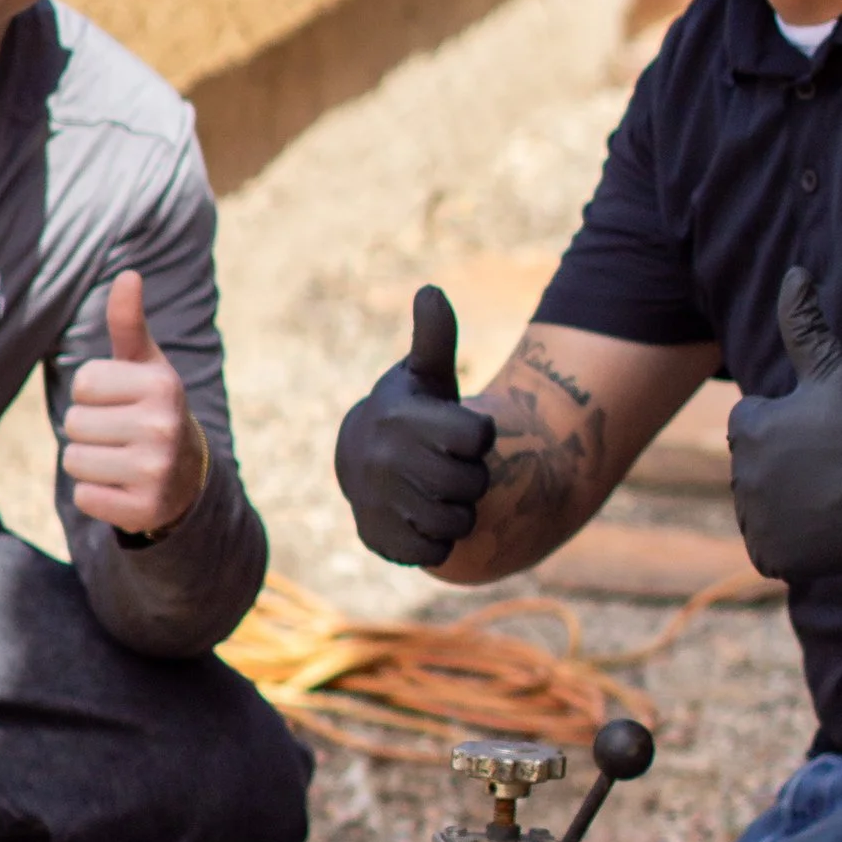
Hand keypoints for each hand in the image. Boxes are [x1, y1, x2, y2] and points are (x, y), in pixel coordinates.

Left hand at [62, 270, 207, 535]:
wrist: (187, 477)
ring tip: (120, 460)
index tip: (121, 403)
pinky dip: (96, 495)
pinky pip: (84, 496)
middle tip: (120, 436)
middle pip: (74, 423)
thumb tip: (128, 274)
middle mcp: (163, 426)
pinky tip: (123, 488)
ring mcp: (156, 471)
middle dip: (88, 430)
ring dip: (88, 463)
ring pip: (74, 461)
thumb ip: (129, 323)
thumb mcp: (145, 366)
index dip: (93, 395)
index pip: (83, 383)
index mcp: (162, 384)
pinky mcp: (144, 509)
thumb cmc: (151, 409)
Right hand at [334, 286, 498, 566]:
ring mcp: (379, 502)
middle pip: (473, 484)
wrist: (362, 462)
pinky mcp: (378, 539)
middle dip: (472, 478)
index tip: (458, 433)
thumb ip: (436, 338)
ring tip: (438, 493)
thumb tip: (431, 290)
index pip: (479, 438)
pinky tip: (422, 518)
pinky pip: (435, 552)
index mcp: (403, 418)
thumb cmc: (410, 414)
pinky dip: (438, 540)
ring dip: (458, 511)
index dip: (477, 437)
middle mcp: (385, 460)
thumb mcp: (424, 375)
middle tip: (451, 466)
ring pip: (457, 522)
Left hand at [727, 268, 841, 580]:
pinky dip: (791, 540)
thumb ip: (804, 322)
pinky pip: (771, 545)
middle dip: (786, 464)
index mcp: (748, 429)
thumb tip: (794, 272)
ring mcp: (756, 521)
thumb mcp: (834, 370)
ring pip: (762, 506)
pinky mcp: (772, 557)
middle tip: (831, 464)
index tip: (825, 432)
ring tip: (830, 493)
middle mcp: (742, 477)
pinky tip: (823, 524)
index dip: (791, 426)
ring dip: (787, 501)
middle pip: (757, 467)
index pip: (753, 425)